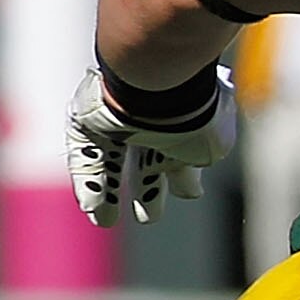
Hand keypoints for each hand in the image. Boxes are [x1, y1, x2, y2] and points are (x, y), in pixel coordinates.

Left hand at [68, 65, 233, 227]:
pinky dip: (88, 183)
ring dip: (109, 193)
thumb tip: (189, 187)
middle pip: (147, 166)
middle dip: (148, 194)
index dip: (185, 183)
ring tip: (104, 220)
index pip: (184, 163)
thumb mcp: (214, 145)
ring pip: (111, 164)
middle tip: (147, 216)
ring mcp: (119, 126)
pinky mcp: (89, 124)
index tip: (189, 193)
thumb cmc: (195, 112)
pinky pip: (85, 158)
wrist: (161, 78)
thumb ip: (203, 163)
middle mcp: (152, 128)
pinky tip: (90, 206)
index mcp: (186, 131)